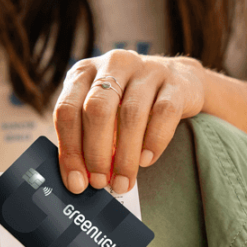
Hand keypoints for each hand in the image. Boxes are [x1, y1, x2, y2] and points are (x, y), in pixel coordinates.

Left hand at [53, 50, 204, 194]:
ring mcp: (146, 69)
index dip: (69, 149)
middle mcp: (112, 64)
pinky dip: (154, 141)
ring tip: (123, 181)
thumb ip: (85, 138)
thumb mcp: (101, 111)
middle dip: (96, 152)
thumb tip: (76, 180)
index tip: (76, 181)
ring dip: (125, 156)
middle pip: (97, 110)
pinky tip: (146, 161)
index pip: (67, 109)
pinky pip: (164, 113)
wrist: (179, 82)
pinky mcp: (175, 82)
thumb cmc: (128, 102)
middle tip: (100, 182)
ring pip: (131, 114)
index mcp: (84, 72)